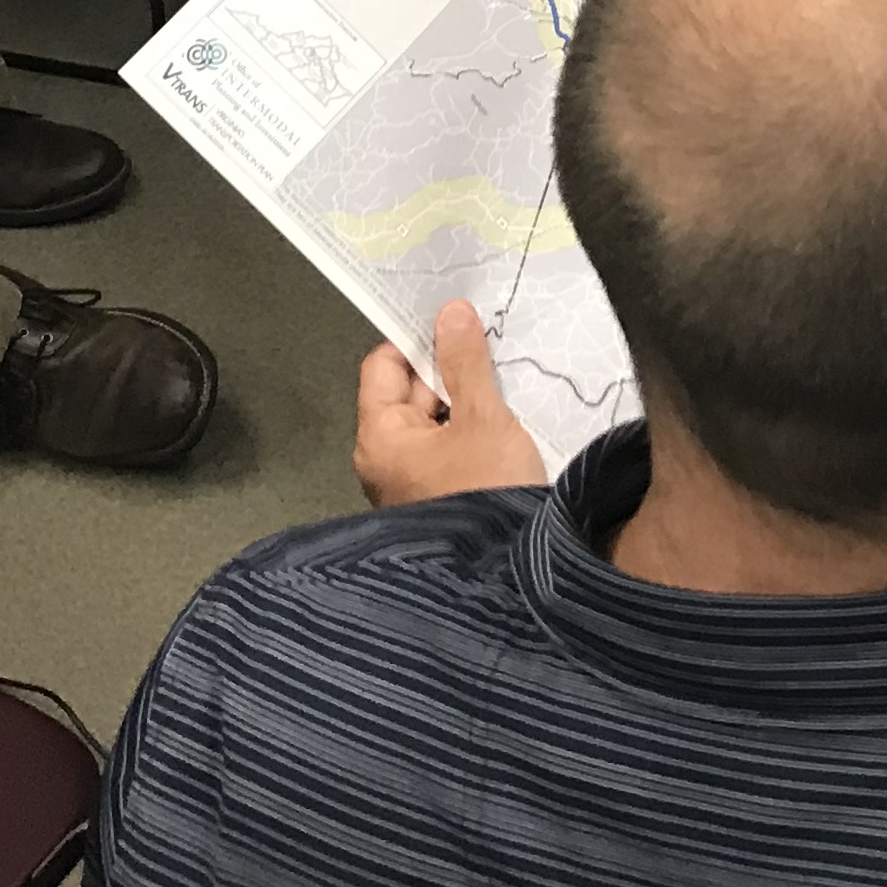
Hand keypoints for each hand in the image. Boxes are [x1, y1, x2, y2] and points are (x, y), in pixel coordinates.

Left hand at [354, 301, 548, 505]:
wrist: (507, 575)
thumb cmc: (485, 489)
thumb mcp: (482, 418)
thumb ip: (464, 362)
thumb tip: (449, 311)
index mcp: (379, 437)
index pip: (382, 366)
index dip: (415, 340)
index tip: (455, 322)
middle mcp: (383, 460)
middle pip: (407, 393)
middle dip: (446, 370)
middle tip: (487, 348)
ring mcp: (408, 484)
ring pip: (432, 423)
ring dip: (463, 402)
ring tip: (501, 381)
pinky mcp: (435, 500)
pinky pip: (445, 451)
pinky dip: (468, 432)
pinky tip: (501, 421)